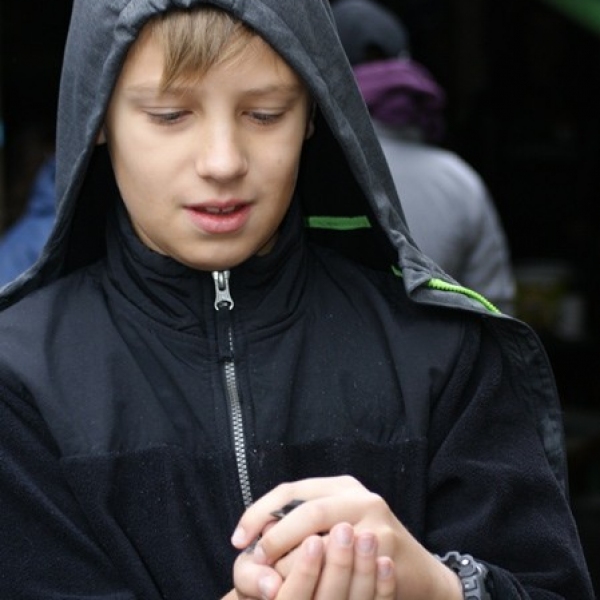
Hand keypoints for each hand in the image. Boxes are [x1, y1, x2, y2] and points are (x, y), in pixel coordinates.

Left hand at [230, 476, 461, 599]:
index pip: (288, 491)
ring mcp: (375, 520)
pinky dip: (317, 579)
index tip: (238, 539)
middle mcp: (358, 495)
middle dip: (274, 539)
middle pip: (305, 510)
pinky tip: (308, 591)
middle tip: (256, 563)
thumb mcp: (333, 526)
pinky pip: (340, 564)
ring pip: (320, 538)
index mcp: (339, 486)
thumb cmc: (363, 550)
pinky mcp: (386, 547)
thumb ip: (299, 526)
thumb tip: (255, 538)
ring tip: (275, 584)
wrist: (417, 572)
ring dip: (291, 564)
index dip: (258, 513)